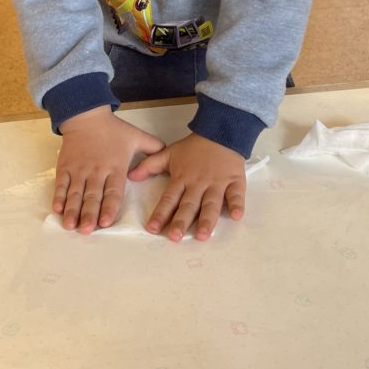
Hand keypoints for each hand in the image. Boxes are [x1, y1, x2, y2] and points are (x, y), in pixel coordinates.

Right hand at [54, 106, 163, 233]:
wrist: (85, 115)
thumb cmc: (112, 128)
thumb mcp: (136, 136)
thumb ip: (153, 148)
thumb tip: (168, 159)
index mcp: (115, 167)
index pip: (112, 191)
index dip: (109, 207)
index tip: (106, 222)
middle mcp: (96, 171)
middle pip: (92, 196)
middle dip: (89, 214)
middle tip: (87, 230)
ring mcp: (78, 170)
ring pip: (75, 194)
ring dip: (72, 211)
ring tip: (70, 225)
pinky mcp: (64, 168)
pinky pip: (61, 185)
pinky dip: (59, 198)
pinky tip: (57, 210)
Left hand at [129, 133, 245, 241]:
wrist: (220, 131)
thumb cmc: (194, 147)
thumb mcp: (169, 153)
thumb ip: (150, 165)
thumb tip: (131, 176)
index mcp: (182, 179)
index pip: (169, 198)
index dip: (160, 213)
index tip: (152, 228)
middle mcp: (198, 184)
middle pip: (189, 205)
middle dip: (181, 221)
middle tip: (175, 237)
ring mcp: (217, 183)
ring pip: (211, 203)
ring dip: (207, 219)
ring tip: (201, 235)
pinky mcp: (235, 181)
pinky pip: (236, 193)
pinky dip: (237, 204)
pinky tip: (236, 216)